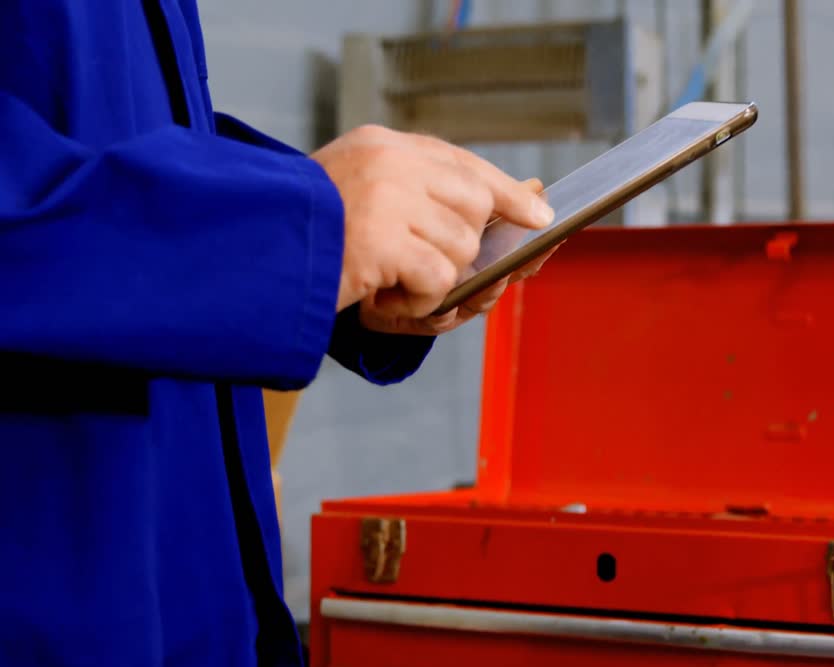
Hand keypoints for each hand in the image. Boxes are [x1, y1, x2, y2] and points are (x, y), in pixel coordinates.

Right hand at [310, 124, 554, 314]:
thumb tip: (517, 205)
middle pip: (472, 207)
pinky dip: (417, 300)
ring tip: (387, 280)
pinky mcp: (380, 240)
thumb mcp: (362, 198)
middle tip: (423, 267)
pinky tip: (380, 295)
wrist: (241, 252)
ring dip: (432, 279)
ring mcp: (385, 198)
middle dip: (461, 246)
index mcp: (383, 145)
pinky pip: (437, 278)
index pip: (463, 163)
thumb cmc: (304, 237)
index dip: (504, 192)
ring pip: (460, 247)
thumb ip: (423, 196)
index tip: (539, 215)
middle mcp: (388, 162)